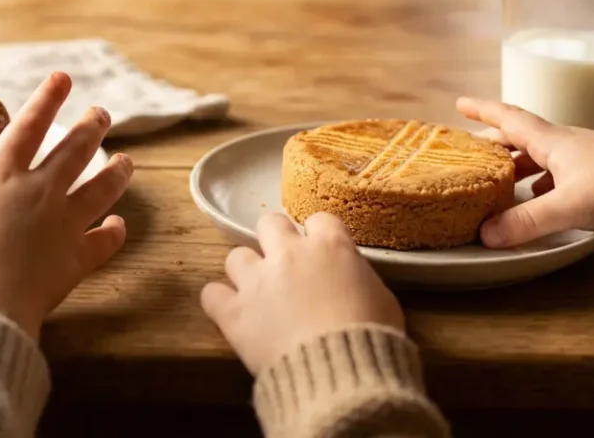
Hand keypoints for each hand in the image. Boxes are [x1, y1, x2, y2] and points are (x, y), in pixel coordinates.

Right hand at [0, 72, 133, 339]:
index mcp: (0, 177)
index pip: (29, 127)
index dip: (46, 99)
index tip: (63, 77)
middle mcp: (38, 192)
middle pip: (74, 150)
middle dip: (90, 126)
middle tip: (101, 113)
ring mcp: (63, 223)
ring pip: (101, 188)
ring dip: (117, 172)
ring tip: (129, 161)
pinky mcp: (76, 258)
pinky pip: (103, 241)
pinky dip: (113, 232)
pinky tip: (118, 224)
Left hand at [201, 213, 402, 374]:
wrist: (341, 373)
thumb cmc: (372, 338)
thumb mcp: (382, 300)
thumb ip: (359, 278)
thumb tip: (348, 278)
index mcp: (330, 247)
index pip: (319, 219)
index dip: (319, 236)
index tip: (321, 252)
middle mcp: (288, 254)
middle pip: (269, 222)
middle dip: (275, 239)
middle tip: (283, 264)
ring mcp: (257, 281)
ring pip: (236, 256)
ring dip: (246, 272)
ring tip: (255, 293)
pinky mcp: (234, 312)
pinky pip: (211, 293)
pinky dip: (219, 302)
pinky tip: (230, 313)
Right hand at [457, 97, 593, 247]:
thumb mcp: (568, 206)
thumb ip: (526, 221)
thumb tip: (485, 235)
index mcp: (553, 140)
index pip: (509, 119)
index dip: (483, 111)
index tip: (460, 103)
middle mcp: (566, 143)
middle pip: (521, 136)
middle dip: (494, 142)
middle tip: (471, 150)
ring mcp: (584, 157)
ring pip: (540, 155)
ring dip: (516, 164)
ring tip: (498, 180)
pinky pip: (557, 172)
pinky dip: (539, 181)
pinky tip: (538, 197)